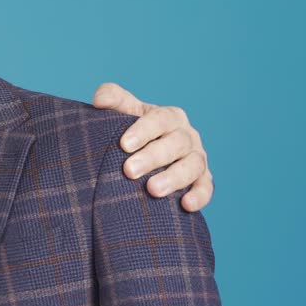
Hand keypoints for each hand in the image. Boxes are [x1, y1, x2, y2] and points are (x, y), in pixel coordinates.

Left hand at [92, 83, 212, 211]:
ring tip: (152, 190)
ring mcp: (197, 158)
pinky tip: (186, 205)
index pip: (160, 119)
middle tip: (129, 170)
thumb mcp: (122, 113)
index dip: (144, 130)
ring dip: (174, 177)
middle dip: (153, 157)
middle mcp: (186, 136)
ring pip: (193, 165)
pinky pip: (206, 188)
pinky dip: (199, 195)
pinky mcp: (202, 181)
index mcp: (169, 117)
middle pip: (176, 143)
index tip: (124, 144)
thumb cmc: (130, 134)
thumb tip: (100, 100)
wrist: (141, 160)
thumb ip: (112, 99)